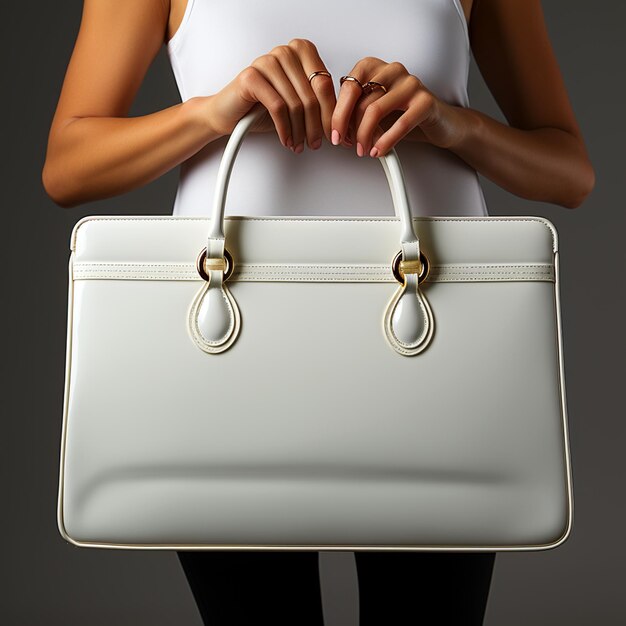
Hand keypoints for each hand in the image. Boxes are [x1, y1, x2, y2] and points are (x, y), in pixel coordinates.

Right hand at [206, 38, 336, 151]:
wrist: (229, 113)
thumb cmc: (263, 107)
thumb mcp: (298, 104)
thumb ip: (317, 103)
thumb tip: (340, 121)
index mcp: (301, 52)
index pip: (324, 84)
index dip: (330, 113)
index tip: (333, 133)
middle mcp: (285, 51)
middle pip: (312, 95)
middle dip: (316, 126)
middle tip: (315, 144)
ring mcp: (267, 61)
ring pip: (296, 103)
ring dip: (300, 131)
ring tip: (299, 145)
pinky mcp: (252, 76)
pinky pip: (278, 107)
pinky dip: (285, 129)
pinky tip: (287, 140)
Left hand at [331, 57, 468, 157]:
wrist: (438, 122)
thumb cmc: (402, 115)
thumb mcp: (373, 110)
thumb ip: (354, 112)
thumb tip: (335, 128)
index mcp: (374, 67)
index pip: (348, 87)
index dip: (338, 114)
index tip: (334, 135)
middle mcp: (392, 70)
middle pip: (360, 100)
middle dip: (350, 128)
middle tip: (348, 145)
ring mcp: (410, 83)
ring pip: (375, 110)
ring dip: (365, 136)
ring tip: (363, 150)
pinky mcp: (425, 101)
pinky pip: (400, 123)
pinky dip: (386, 141)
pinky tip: (379, 150)